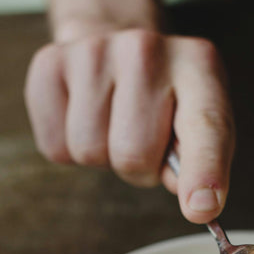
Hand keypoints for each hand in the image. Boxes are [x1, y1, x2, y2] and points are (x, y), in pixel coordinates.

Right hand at [24, 28, 234, 223]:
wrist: (116, 45)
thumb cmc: (166, 100)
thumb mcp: (202, 122)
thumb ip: (203, 162)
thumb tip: (193, 200)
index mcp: (199, 65)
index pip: (205, 125)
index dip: (204, 170)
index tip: (202, 207)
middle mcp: (147, 48)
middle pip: (133, 154)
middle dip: (139, 168)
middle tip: (145, 142)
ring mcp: (94, 50)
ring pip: (89, 151)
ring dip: (104, 156)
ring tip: (115, 126)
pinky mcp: (48, 63)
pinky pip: (55, 146)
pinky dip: (68, 148)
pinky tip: (86, 117)